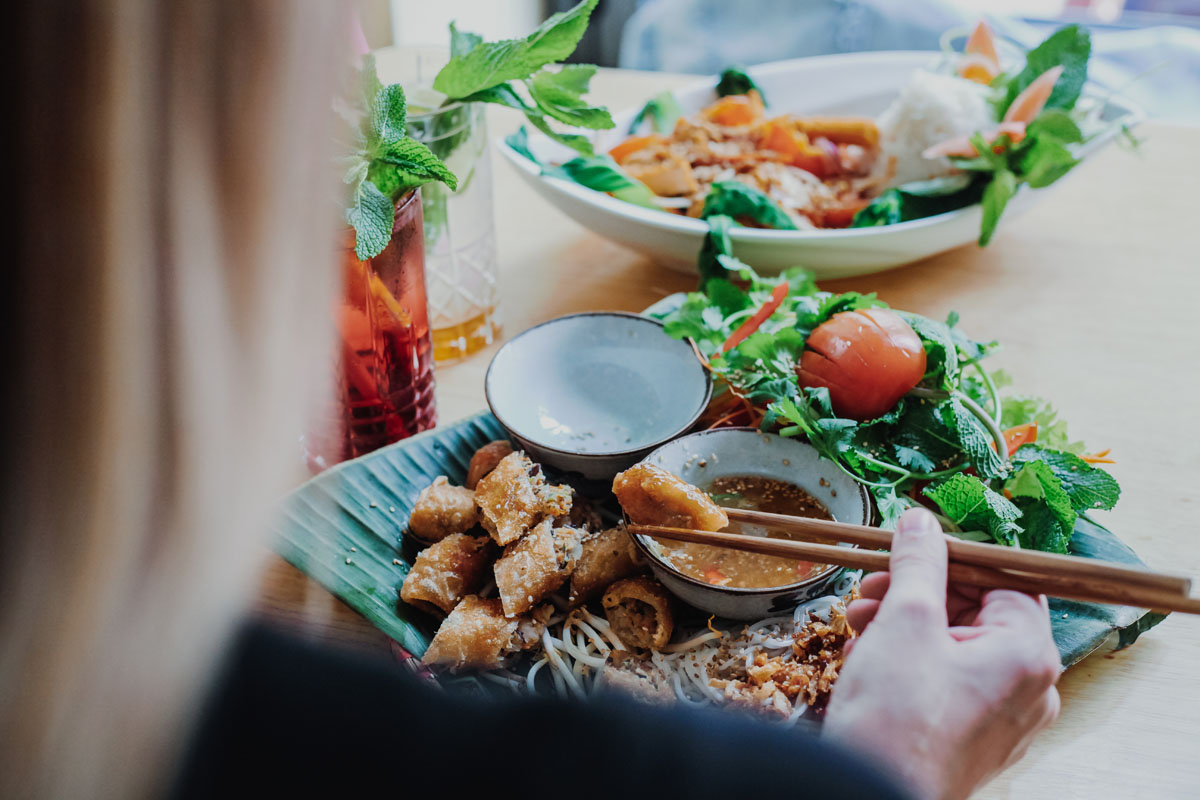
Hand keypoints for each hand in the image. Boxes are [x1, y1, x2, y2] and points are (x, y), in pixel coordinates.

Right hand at [823, 508, 1060, 799]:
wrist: (866, 797)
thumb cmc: (897, 717)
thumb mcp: (904, 618)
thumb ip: (918, 563)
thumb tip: (922, 524)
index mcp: (1028, 654)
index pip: (1005, 579)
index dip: (953, 559)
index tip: (911, 549)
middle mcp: (1028, 690)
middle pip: (977, 614)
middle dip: (918, 594)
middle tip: (870, 587)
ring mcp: (1001, 720)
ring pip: (956, 648)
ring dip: (906, 626)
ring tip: (858, 624)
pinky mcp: (970, 740)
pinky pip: (947, 683)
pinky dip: (910, 663)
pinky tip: (868, 658)